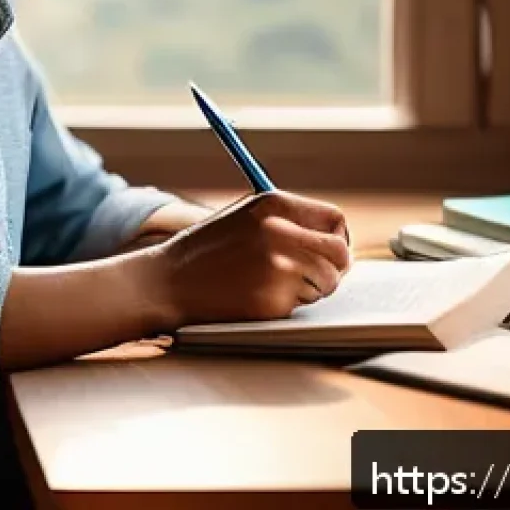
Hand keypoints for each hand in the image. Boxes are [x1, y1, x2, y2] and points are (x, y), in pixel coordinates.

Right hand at [153, 190, 351, 327]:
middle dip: (335, 268)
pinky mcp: (274, 297)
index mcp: (274, 204)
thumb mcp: (245, 218)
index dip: (337, 238)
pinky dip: (286, 304)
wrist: (169, 280)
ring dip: (310, 289)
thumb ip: (288, 222)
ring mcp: (278, 265)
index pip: (335, 219)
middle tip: (318, 277)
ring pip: (327, 282)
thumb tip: (337, 239)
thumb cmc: (208, 250)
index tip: (329, 253)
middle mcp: (280, 230)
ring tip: (272, 284)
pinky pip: (302, 304)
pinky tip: (256, 296)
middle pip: (341, 252)